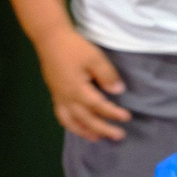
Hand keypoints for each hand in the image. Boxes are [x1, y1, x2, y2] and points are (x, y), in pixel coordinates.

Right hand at [37, 27, 129, 141]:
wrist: (50, 38)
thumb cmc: (73, 47)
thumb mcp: (95, 57)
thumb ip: (107, 75)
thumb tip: (117, 90)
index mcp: (77, 89)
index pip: (98, 106)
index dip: (113, 113)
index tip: (126, 117)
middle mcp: (67, 97)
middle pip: (86, 119)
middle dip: (103, 129)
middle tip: (118, 136)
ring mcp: (59, 97)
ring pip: (71, 121)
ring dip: (84, 131)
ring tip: (97, 138)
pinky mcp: (55, 94)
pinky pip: (61, 115)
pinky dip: (70, 125)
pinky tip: (78, 127)